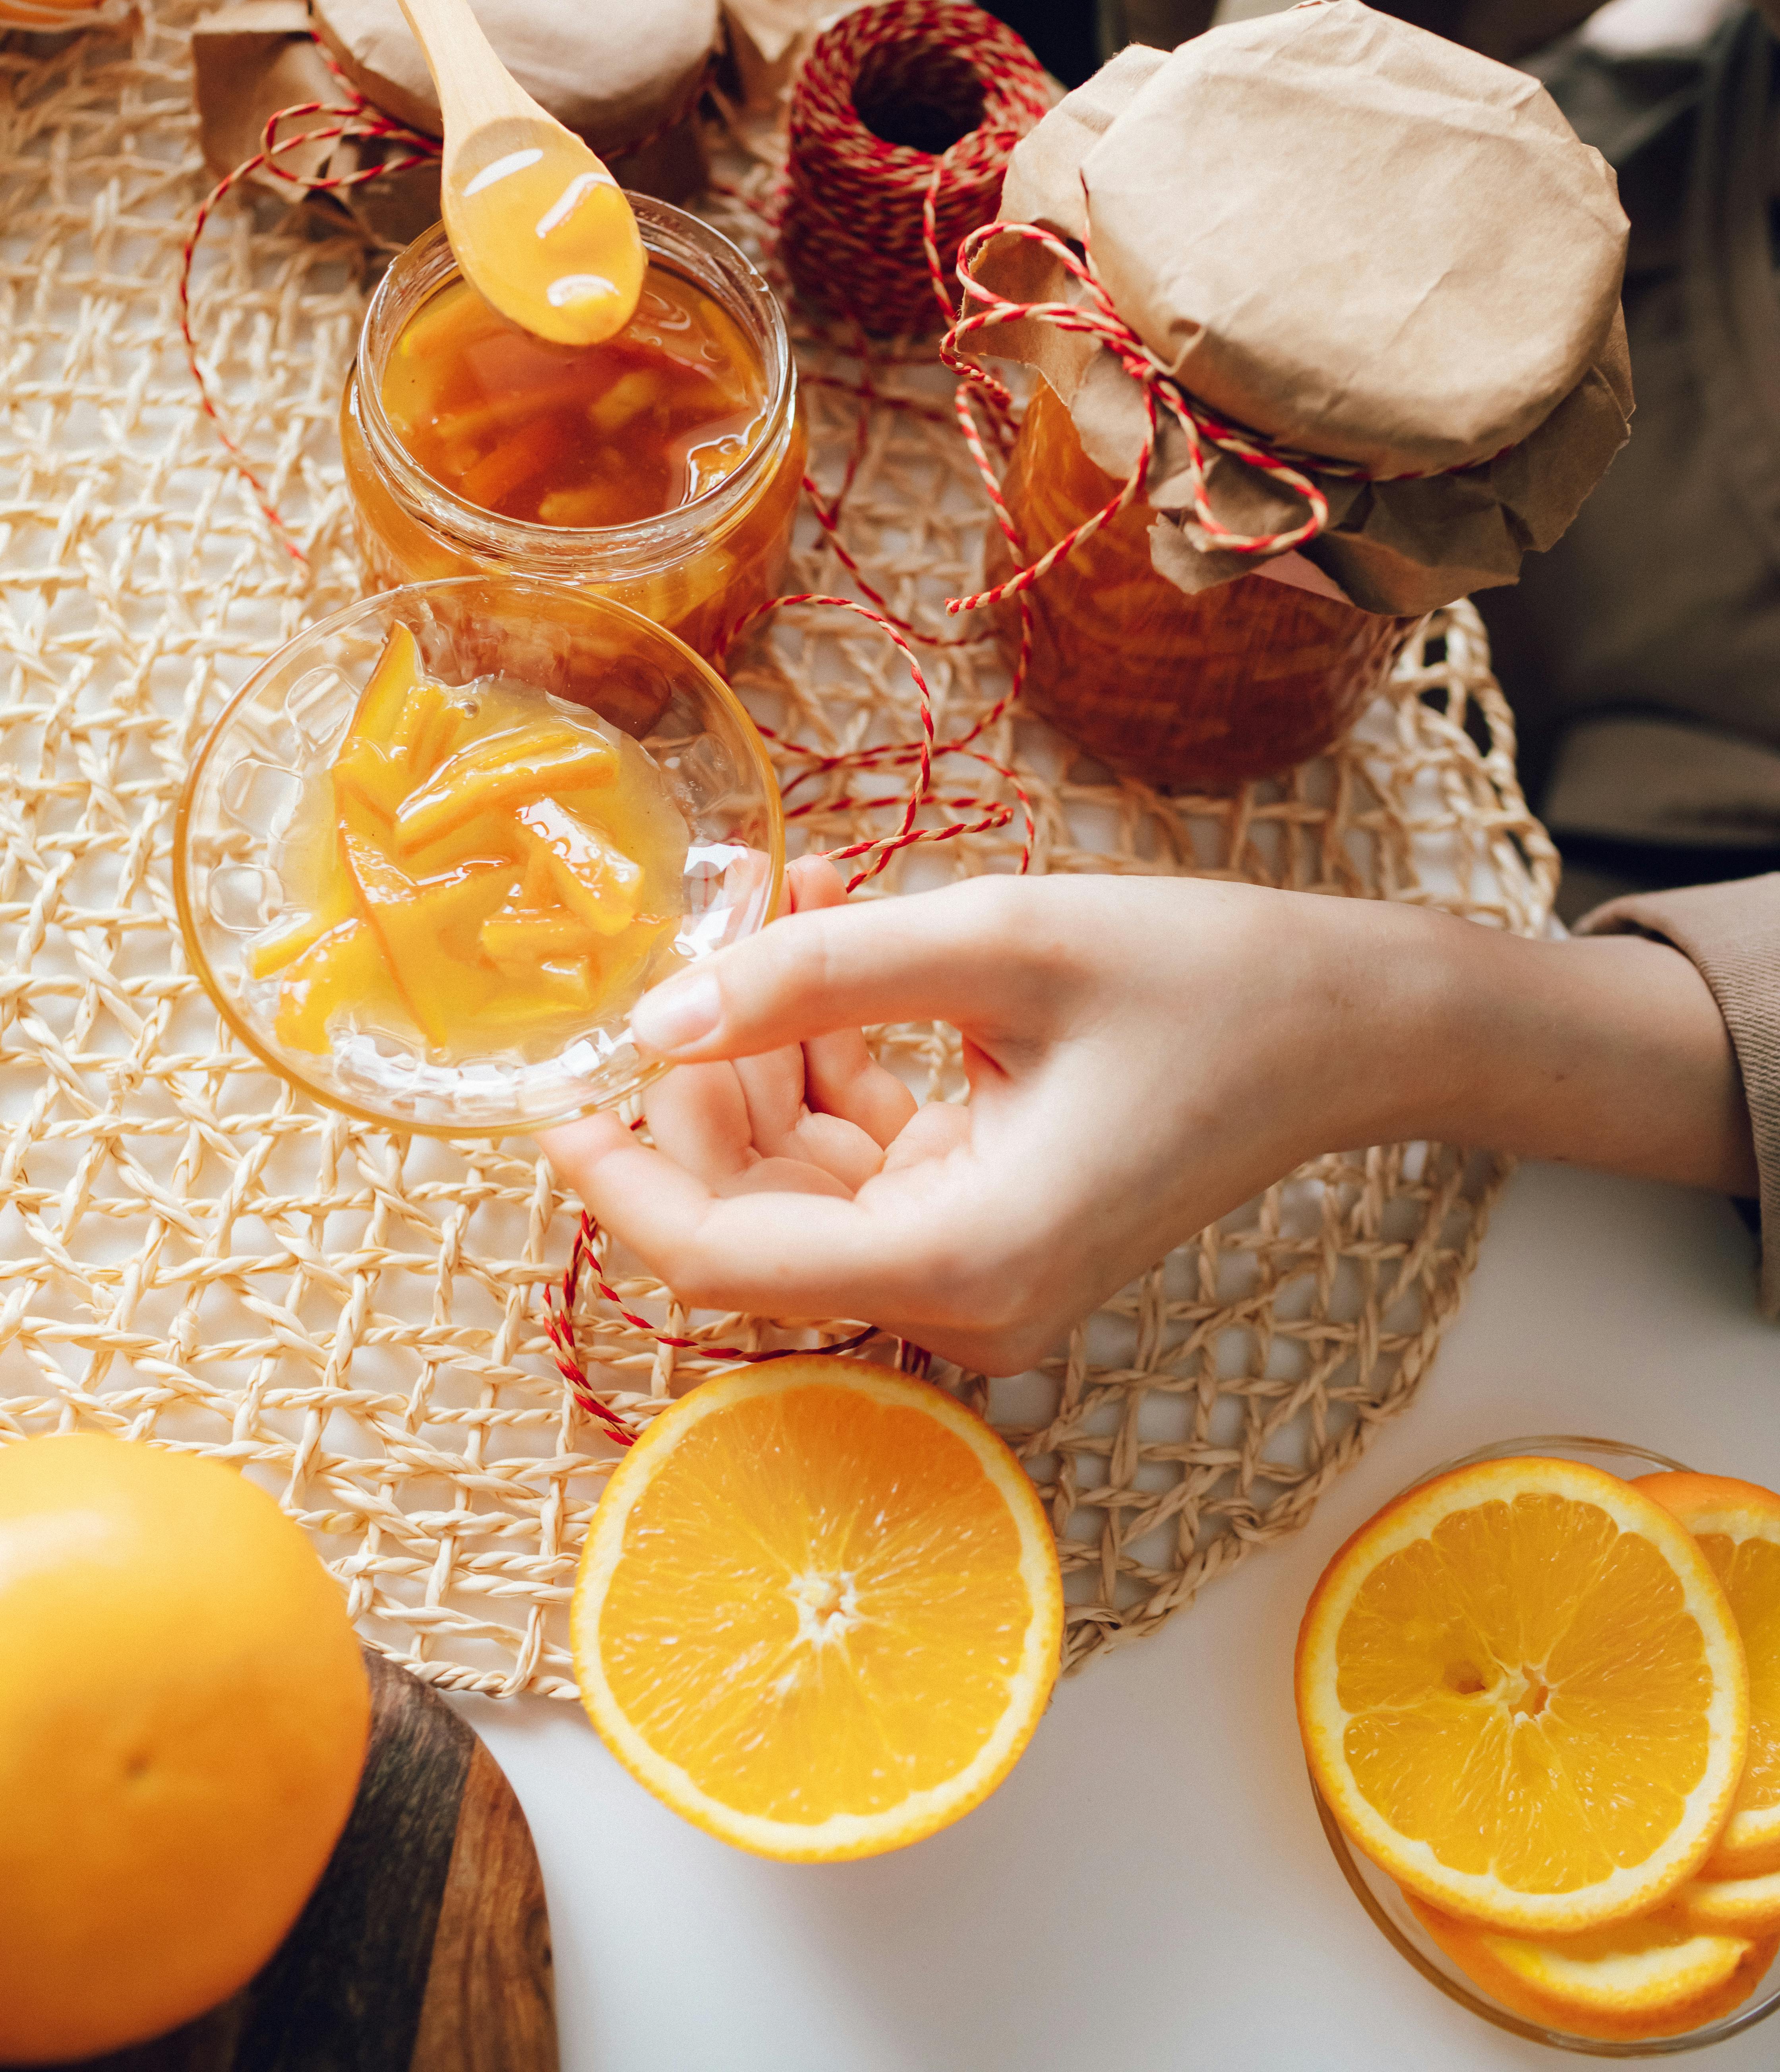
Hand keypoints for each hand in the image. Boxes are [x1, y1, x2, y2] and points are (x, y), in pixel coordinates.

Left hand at [544, 860, 1753, 1375]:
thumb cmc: (1205, 979)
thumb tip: (663, 1014)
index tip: (559, 1089)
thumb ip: (818, 979)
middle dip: (713, 1068)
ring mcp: (978, 1269)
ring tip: (806, 899)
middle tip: (734, 915)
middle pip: (752, 1213)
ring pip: (799, 1177)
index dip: (621, 1179)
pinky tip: (846, 943)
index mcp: (965, 1256)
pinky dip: (834, 1057)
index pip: (723, 1260)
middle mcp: (962, 1297)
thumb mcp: (998, 942)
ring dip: (774, 1044)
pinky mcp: (991, 1225)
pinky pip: (862, 1157)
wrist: (1349, 1025)